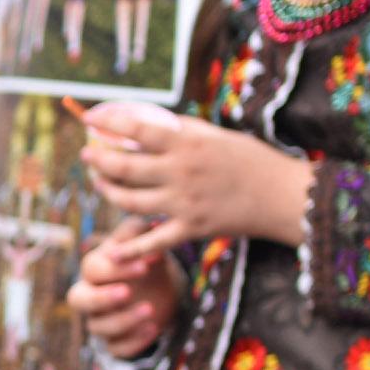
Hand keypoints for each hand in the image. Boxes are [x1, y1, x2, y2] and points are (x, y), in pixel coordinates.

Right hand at [67, 221, 184, 358]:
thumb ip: (143, 233)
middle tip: (126, 293)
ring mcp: (100, 321)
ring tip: (150, 311)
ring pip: (97, 327)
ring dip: (123, 320)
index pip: (92, 268)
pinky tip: (154, 329)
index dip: (115, 268)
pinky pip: (115, 349)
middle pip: (78, 299)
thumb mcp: (145, 245)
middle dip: (101, 298)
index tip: (145, 266)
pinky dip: (133, 342)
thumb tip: (151, 222)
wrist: (160, 292)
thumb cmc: (146, 263)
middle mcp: (90, 296)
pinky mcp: (114, 342)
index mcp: (95, 269)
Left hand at [76, 102, 315, 243]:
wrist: (282, 195)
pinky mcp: (191, 229)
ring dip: (108, 192)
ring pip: (130, 201)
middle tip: (87, 156)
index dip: (107, 123)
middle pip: (124, 167)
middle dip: (98, 160)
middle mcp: (181, 172)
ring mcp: (184, 202)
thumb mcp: (215, 136)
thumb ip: (181, 132)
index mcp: (188, 143)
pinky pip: (153, 241)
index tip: (89, 119)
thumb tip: (145, 125)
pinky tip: (113, 250)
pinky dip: (130, 248)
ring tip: (100, 184)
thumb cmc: (250, 159)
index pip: (137, 129)